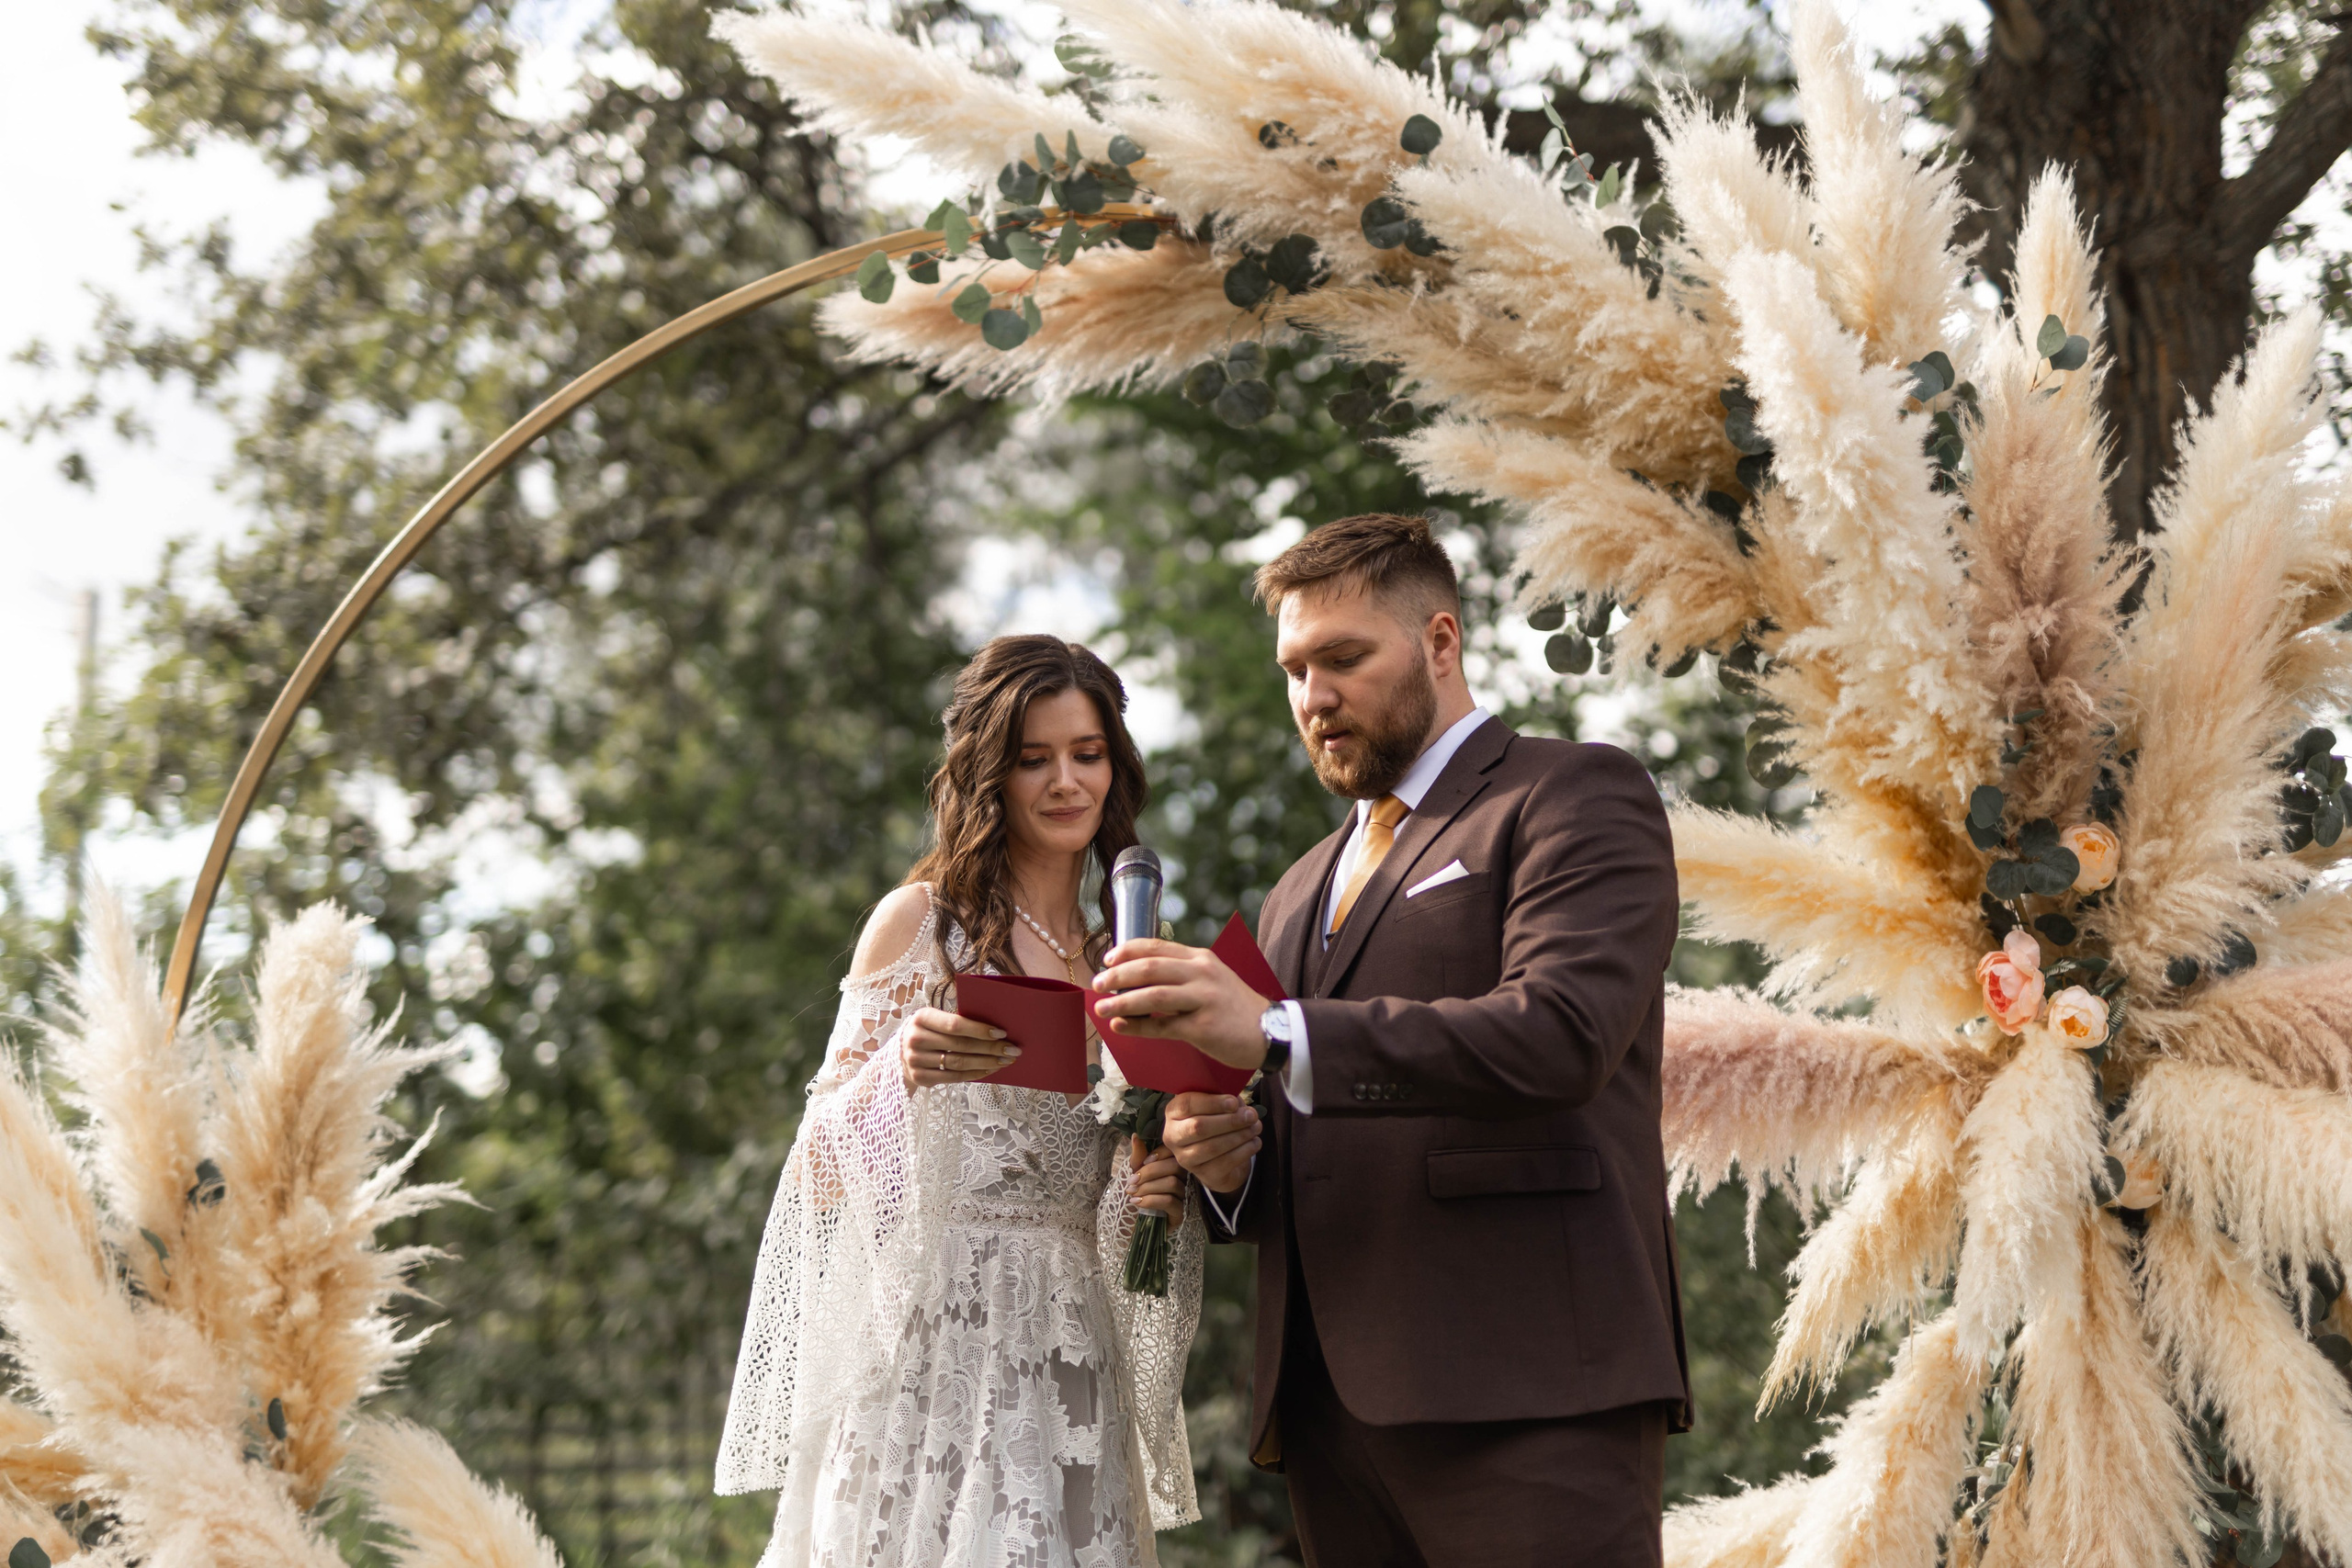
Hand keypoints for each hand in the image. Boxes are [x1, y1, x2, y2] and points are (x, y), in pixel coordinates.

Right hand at [899, 1007, 1018, 1092]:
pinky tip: (989, 1070)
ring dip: (987, 1062)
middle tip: (1012, 1050)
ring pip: (959, 1063)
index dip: (980, 1029)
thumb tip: (995, 1030)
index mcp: (922, 1017)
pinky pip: (954, 1077)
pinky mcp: (920, 1077)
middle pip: (961, 1045)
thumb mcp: (935, 1021)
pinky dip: (975, 1074)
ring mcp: (916, 1060)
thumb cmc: (928, 1033)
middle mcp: (915, 1038)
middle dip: (991, 1048)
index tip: (1002, 1033)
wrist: (900, 1055)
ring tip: (1005, 1061)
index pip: (955, 1024)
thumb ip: (956, 1022)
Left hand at [1090, 939, 1269, 1068]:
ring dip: (1122, 1002)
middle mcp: (1201, 973)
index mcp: (1200, 959)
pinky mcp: (1203, 1027)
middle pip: (1149, 968)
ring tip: (1102, 1009)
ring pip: (1152, 995)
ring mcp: (1203, 999)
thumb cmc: (1234, 1009)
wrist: (1271, 1032)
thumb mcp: (1211, 980)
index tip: (1107, 960)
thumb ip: (1180, 976)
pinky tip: (1121, 1027)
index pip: (1156, 947)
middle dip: (1117, 976)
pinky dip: (1138, 1026)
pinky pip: (1162, 1026)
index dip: (1127, 952)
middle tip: (1097, 984)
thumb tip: (1137, 983)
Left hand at [1126, 1136, 1185, 1228]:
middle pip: (1175, 1167)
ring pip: (1172, 1183)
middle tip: (1131, 1181)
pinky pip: (1170, 1202)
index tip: (1141, 1163)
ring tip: (1132, 1194)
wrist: (1128, 1226)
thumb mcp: (1133, 1174)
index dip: (1158, 1154)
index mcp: (1172, 1167)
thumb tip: (1135, 1136)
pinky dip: (1151, 1200)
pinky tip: (1138, 1203)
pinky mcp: (1181, 1214)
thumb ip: (1137, 1157)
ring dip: (1148, 1187)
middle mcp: (1183, 1180)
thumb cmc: (1133, 1198)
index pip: (1174, 1152)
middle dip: (1149, 1172)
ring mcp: (1184, 1197)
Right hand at [1160, 1091, 1261, 1195]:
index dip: (1212, 1103)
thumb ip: (1223, 1098)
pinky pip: (1225, 1162)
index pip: (1186, 1104)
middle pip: (1198, 1127)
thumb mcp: (1216, 1104)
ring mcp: (1185, 1158)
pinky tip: (1255, 1142)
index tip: (1234, 1102)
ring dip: (1240, 1135)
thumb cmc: (1216, 1120)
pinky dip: (1245, 1150)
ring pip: (1213, 1147)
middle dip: (1229, 1121)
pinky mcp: (1203, 1174)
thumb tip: (1237, 1103)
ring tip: (1256, 1127)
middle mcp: (1173, 1136)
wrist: (1217, 1154)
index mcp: (1173, 1112)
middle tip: (1251, 1116)